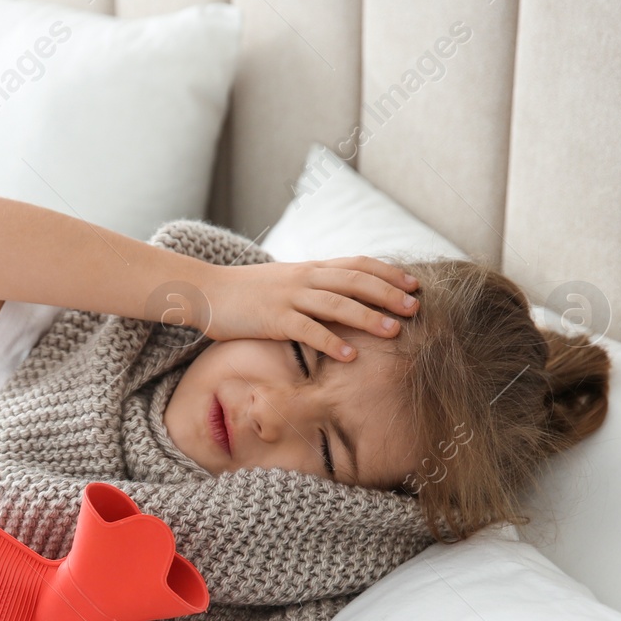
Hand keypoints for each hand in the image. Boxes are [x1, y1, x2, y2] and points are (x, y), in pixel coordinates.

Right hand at [193, 256, 419, 361]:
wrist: (205, 291)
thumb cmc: (244, 292)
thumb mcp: (283, 281)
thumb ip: (311, 285)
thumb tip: (339, 296)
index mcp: (309, 268)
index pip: (357, 264)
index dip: (388, 273)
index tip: (413, 284)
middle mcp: (304, 278)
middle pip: (356, 281)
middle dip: (388, 294)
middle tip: (415, 308)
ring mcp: (289, 297)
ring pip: (338, 304)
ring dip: (368, 318)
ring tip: (393, 331)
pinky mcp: (273, 319)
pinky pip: (308, 330)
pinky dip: (331, 342)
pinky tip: (350, 356)